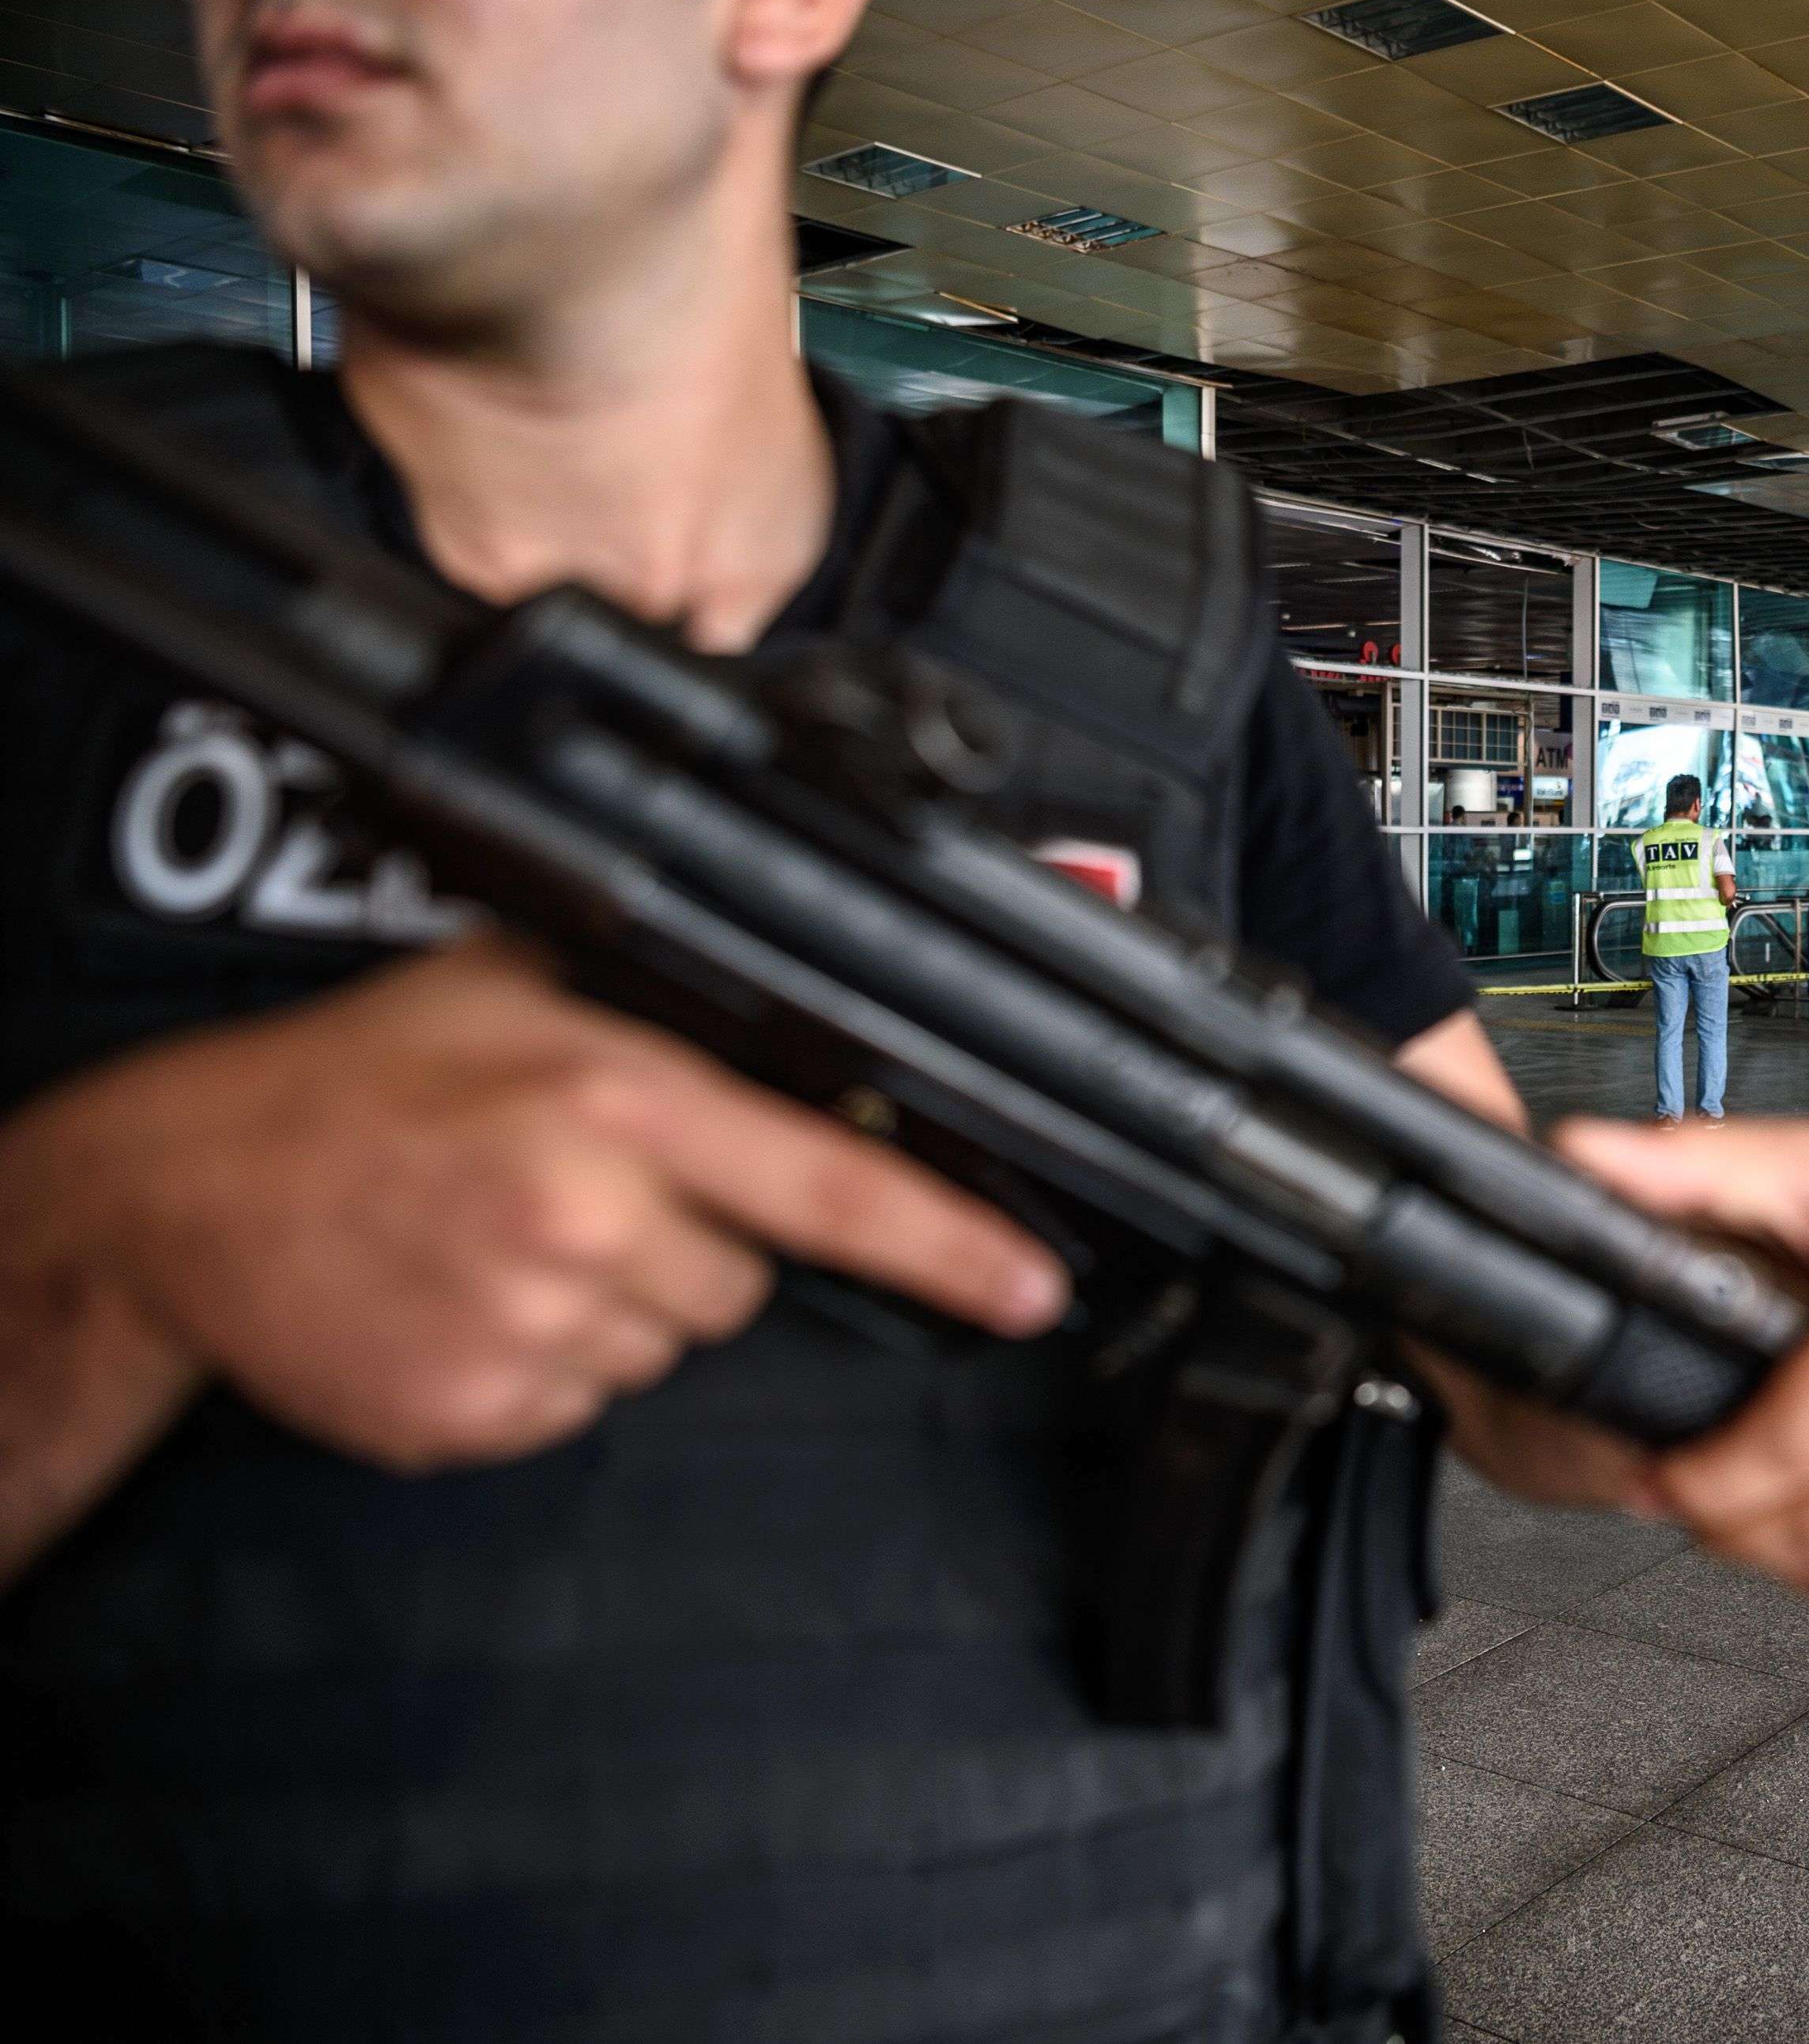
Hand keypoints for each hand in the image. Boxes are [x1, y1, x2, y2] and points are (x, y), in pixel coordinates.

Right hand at [25, 935, 1063, 1473]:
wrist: (182, 1191)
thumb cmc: (355, 1080)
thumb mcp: (519, 990)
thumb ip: (669, 1018)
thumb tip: (811, 1031)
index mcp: (613, 1102)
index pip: (829, 1187)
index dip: (948, 1245)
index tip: (1030, 1287)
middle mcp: (584, 1217)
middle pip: (742, 1281)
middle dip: (685, 1242)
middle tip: (571, 1188)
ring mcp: (528, 1329)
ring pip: (661, 1347)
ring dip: (608, 1302)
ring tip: (497, 1235)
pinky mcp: (477, 1413)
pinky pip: (577, 1403)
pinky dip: (537, 1361)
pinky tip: (460, 1294)